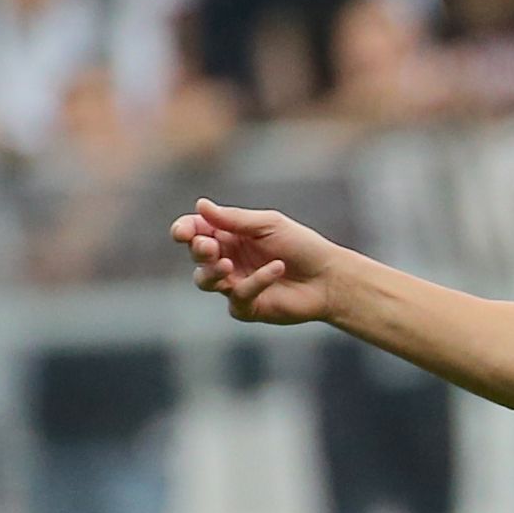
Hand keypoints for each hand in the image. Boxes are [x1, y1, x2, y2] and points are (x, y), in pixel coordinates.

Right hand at [173, 196, 344, 324]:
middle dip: (199, 250)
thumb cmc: (301, 245)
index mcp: (229, 235)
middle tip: (210, 247)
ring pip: (204, 281)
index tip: (183, 232)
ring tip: (226, 265)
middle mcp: (227, 259)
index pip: (196, 231)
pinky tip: (276, 269)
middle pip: (197, 256)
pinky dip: (255, 282)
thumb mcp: (268, 225)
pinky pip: (237, 297)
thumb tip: (200, 205)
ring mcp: (234, 284)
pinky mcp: (246, 307)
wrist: (330, 277)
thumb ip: (234, 219)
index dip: (184, 231)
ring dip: (211, 272)